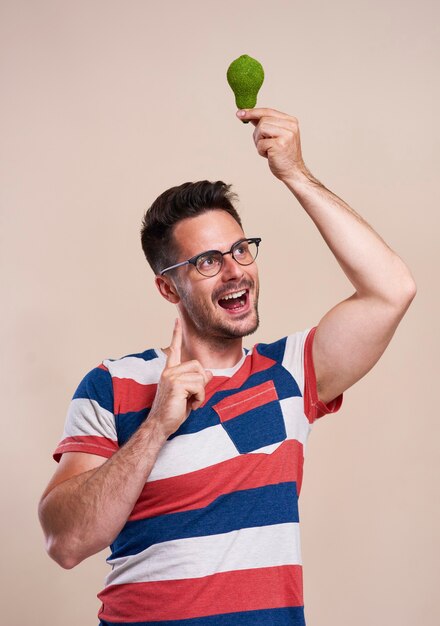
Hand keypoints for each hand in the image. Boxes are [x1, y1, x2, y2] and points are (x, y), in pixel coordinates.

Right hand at [148, 318, 212, 437]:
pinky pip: (199, 386)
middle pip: (198, 365)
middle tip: (193, 397)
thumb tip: (209, 372)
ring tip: (190, 403)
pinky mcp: (176, 384)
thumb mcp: (188, 394)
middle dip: (201, 382)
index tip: (177, 319)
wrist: (160, 426)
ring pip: (200, 377)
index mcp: (169, 371)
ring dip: (201, 393)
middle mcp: (169, 371)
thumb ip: (197, 381)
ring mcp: (171, 377)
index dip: (176, 334)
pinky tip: (190, 406)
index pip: (174, 349)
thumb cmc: (173, 412)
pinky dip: (200, 398)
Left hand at [237, 108, 307, 182]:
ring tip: (267, 150)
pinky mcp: (280, 144)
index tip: (239, 113)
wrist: (292, 171)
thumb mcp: (276, 136)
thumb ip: (266, 124)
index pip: (268, 111)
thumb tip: (249, 115)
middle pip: (263, 120)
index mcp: (290, 121)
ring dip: (259, 141)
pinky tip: (269, 155)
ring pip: (261, 129)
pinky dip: (261, 150)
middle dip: (258, 133)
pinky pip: (261, 143)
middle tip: (263, 144)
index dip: (253, 112)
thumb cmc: (283, 155)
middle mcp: (290, 126)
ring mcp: (286, 135)